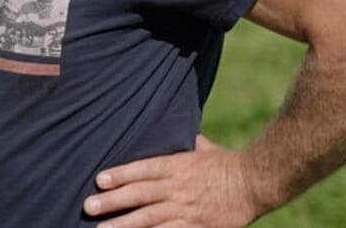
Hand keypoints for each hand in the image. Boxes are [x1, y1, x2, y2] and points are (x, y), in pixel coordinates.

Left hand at [82, 134, 259, 226]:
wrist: (257, 181)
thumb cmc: (227, 162)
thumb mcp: (201, 146)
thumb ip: (182, 141)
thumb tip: (171, 126)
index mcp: (177, 165)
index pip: (141, 169)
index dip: (119, 175)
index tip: (98, 180)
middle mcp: (177, 187)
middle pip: (139, 194)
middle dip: (112, 201)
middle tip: (88, 206)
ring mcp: (186, 209)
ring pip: (150, 218)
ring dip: (124, 224)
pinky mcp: (197, 227)